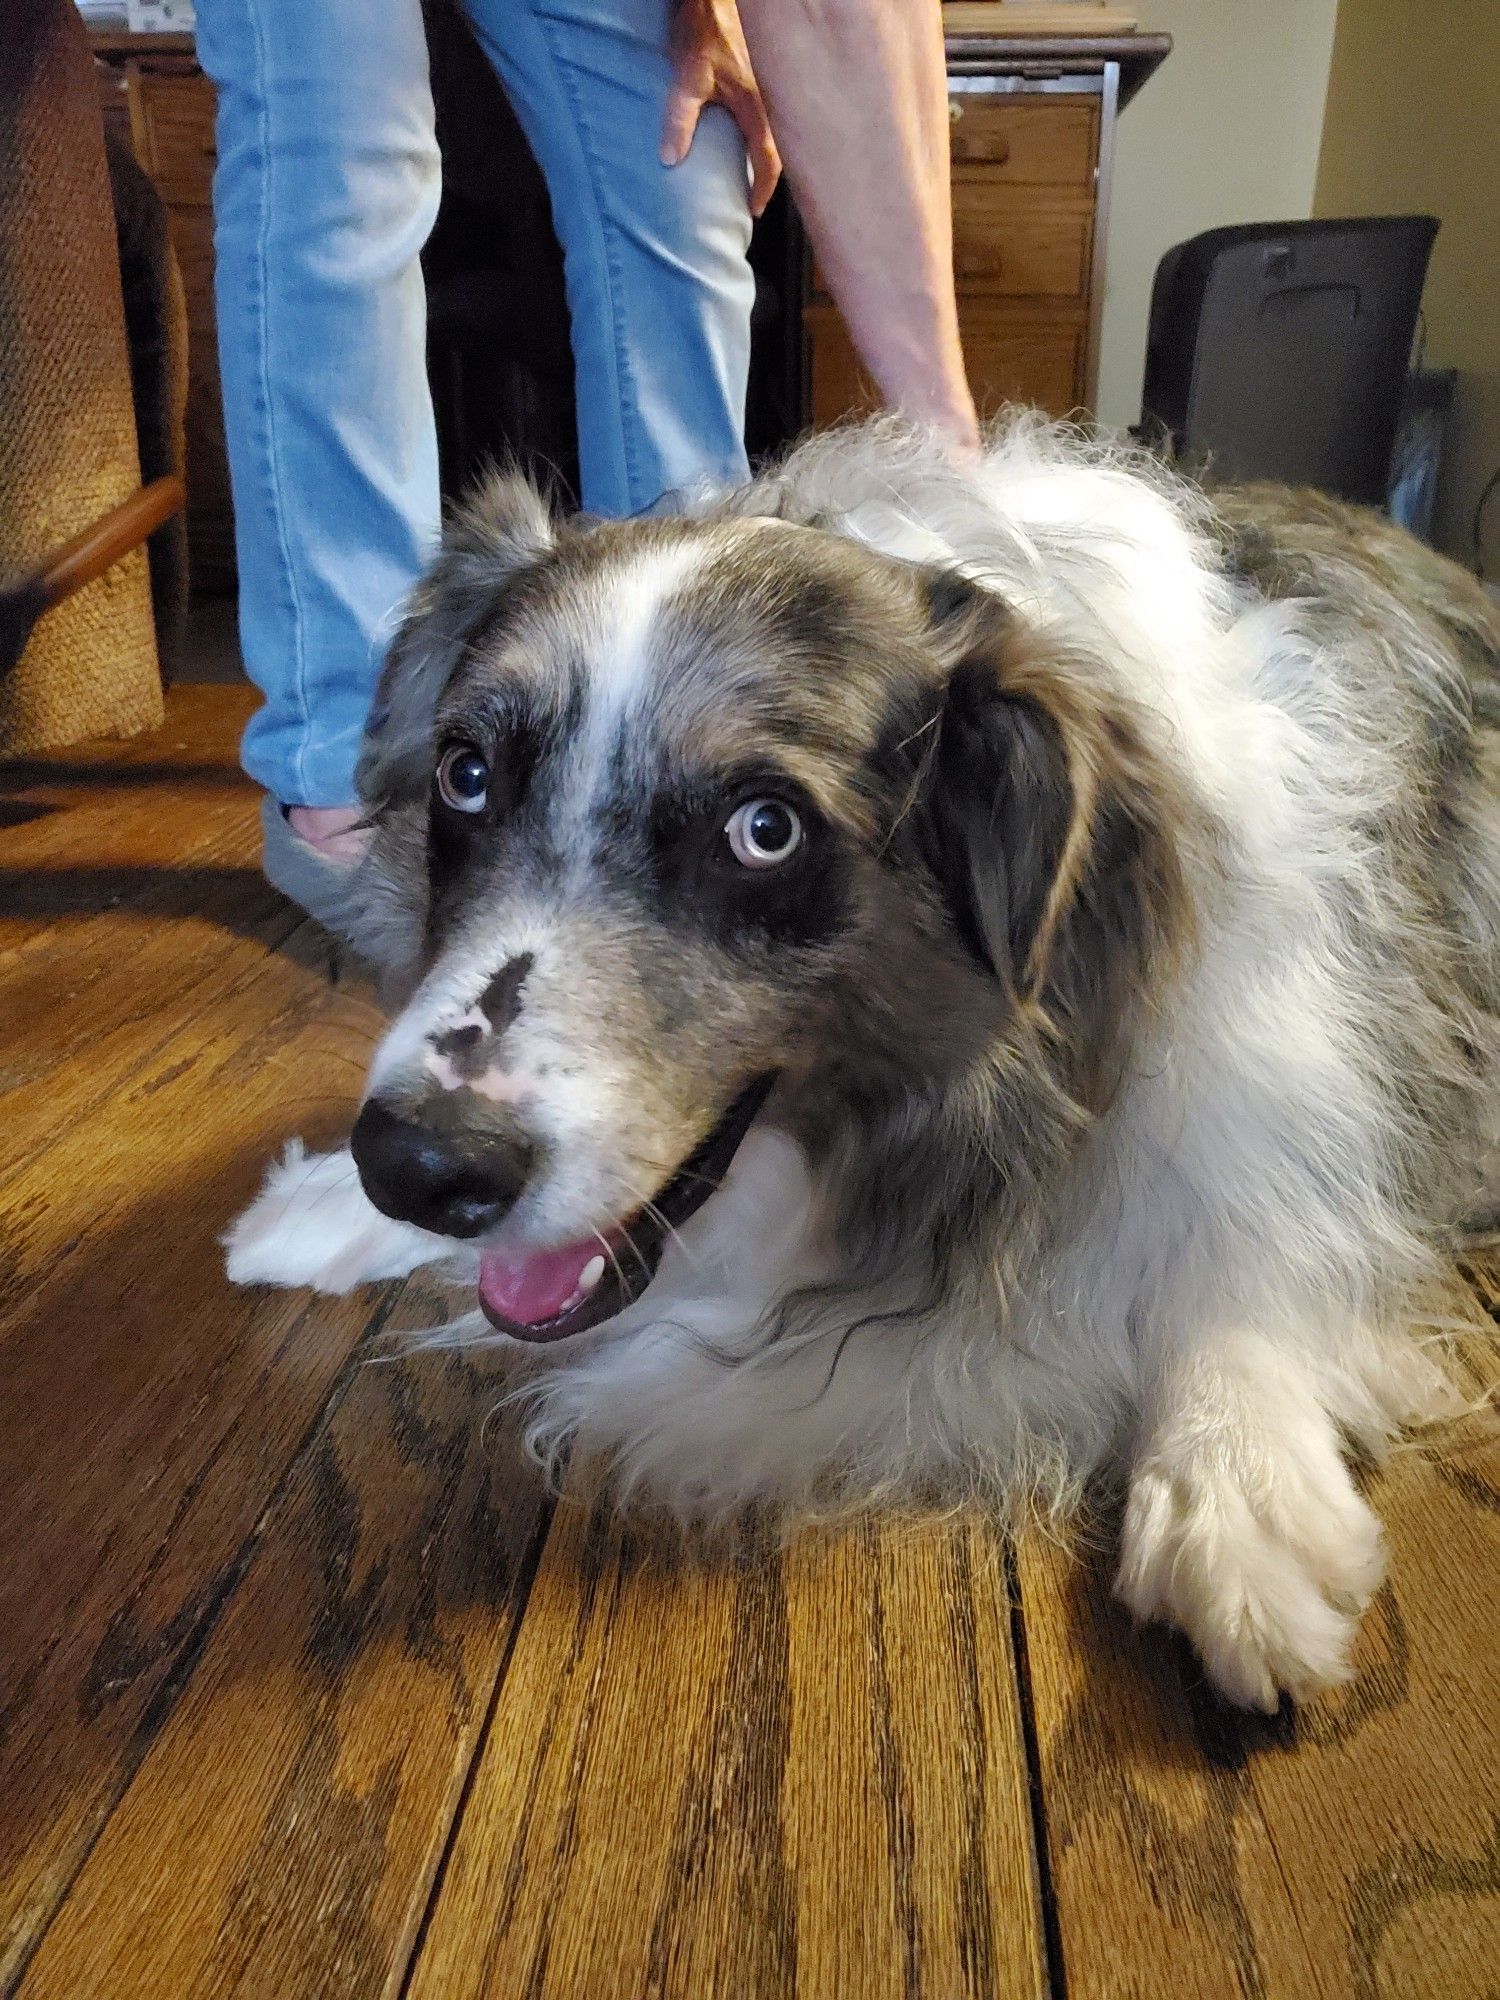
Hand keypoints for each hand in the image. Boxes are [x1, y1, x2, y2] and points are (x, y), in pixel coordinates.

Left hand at [662, 0, 781, 217]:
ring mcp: (772, 85)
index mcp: (757, 108)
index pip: (769, 162)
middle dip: (771, 173)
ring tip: (755, 165)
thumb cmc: (706, 30)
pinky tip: (753, 126)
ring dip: (770, 149)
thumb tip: (670, 160)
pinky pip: (773, 108)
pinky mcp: (766, 70)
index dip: (764, 189)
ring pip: (779, 127)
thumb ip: (680, 119)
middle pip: (781, 147)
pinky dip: (767, 125)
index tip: (754, 207)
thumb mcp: (688, 78)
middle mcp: (772, 99)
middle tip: (757, 190)